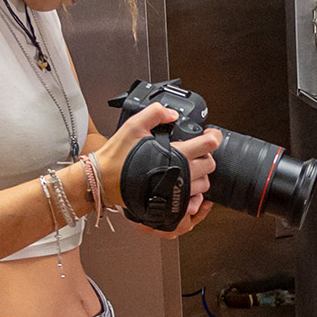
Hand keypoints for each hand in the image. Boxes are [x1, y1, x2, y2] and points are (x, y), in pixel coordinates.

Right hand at [91, 106, 217, 221]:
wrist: (103, 181)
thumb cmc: (116, 156)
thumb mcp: (133, 125)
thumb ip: (155, 114)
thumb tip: (172, 113)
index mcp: (176, 154)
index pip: (208, 144)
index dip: (213, 137)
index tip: (211, 135)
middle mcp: (181, 173)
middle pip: (210, 165)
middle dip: (206, 156)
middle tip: (196, 152)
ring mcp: (178, 190)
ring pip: (204, 184)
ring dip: (200, 176)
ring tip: (188, 169)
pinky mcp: (171, 204)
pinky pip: (193, 202)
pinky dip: (193, 195)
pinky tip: (183, 186)